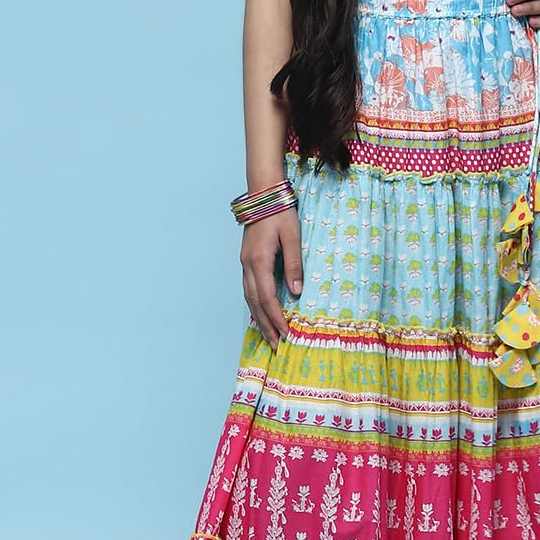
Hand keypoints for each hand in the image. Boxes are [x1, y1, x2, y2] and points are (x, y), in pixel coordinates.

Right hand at [240, 205, 302, 350]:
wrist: (262, 194)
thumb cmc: (280, 213)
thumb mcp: (293, 236)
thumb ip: (294, 263)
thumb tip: (295, 291)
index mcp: (259, 261)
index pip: (267, 298)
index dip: (276, 318)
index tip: (286, 334)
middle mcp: (248, 266)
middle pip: (255, 303)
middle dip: (266, 326)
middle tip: (276, 345)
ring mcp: (245, 263)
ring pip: (249, 298)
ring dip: (259, 318)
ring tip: (268, 336)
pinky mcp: (247, 260)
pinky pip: (248, 289)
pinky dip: (254, 305)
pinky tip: (260, 313)